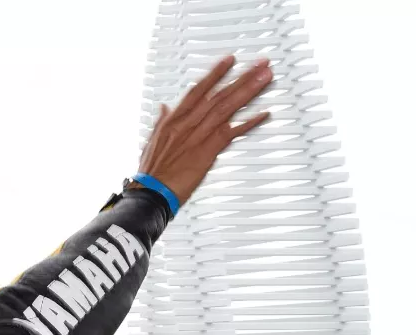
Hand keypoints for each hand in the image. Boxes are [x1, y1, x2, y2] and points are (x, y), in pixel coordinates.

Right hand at [136, 56, 272, 203]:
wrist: (151, 193)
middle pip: (219, 94)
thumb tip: (164, 107)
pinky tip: (263, 113)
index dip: (215, 74)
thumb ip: (161, 121)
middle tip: (260, 64)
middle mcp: (188, 124)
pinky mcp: (207, 152)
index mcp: (174, 119)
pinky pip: (232, 134)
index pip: (198, 90)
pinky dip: (249, 123)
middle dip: (242, 77)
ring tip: (264, 78)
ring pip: (227, 107)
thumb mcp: (151, 140)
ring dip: (249, 91)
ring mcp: (199, 137)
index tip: (230, 61)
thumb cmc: (152, 172)